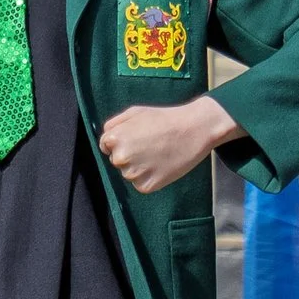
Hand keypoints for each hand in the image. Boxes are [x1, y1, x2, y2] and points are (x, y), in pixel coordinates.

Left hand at [98, 96, 237, 194]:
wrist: (194, 129)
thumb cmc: (164, 118)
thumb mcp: (134, 112)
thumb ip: (114, 124)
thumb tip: (104, 140)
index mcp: (114, 138)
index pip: (106, 146)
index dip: (122, 142)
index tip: (138, 139)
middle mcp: (120, 157)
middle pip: (117, 161)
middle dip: (129, 155)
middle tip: (150, 145)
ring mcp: (134, 173)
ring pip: (129, 174)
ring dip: (140, 167)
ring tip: (158, 154)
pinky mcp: (147, 186)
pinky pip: (141, 185)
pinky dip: (150, 178)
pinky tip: (161, 165)